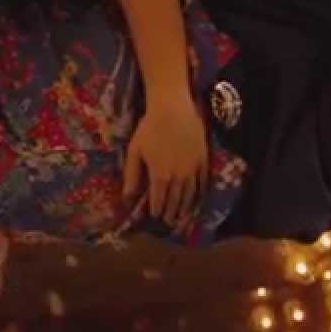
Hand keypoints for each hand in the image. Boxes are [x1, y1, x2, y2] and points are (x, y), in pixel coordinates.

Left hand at [122, 99, 208, 227]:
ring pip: (190, 194)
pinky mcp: (203, 160)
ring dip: (186, 207)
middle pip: (175, 200)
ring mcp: (193, 169)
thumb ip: (132, 176)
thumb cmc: (149, 128)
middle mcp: (178, 177)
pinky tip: (198, 198)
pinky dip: (200, 192)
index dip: (157, 211)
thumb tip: (127, 198)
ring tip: (183, 216)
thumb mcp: (134, 152)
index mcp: (159, 176)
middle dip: (171, 213)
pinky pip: (203, 181)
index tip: (156, 218)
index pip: (159, 200)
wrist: (173, 109)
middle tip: (169, 222)